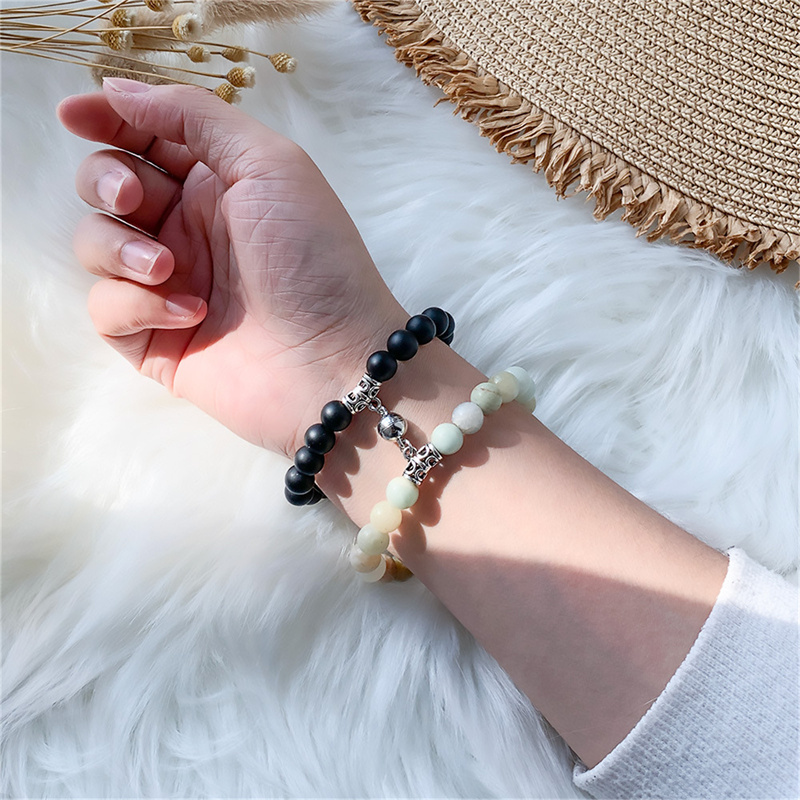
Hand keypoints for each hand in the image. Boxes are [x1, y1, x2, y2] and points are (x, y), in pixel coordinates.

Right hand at [57, 79, 403, 456]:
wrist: (334, 361)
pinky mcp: (155, 338)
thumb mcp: (269, 164)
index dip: (107, 120)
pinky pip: (105, 309)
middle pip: (107, 186)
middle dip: (107, 182)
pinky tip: (191, 315)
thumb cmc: (315, 259)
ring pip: (95, 244)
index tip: (75, 115)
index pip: (145, 139)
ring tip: (170, 269)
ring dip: (119, 248)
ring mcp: (168, 286)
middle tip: (139, 199)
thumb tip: (116, 89)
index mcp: (216, 184)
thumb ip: (195, 117)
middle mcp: (188, 230)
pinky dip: (135, 305)